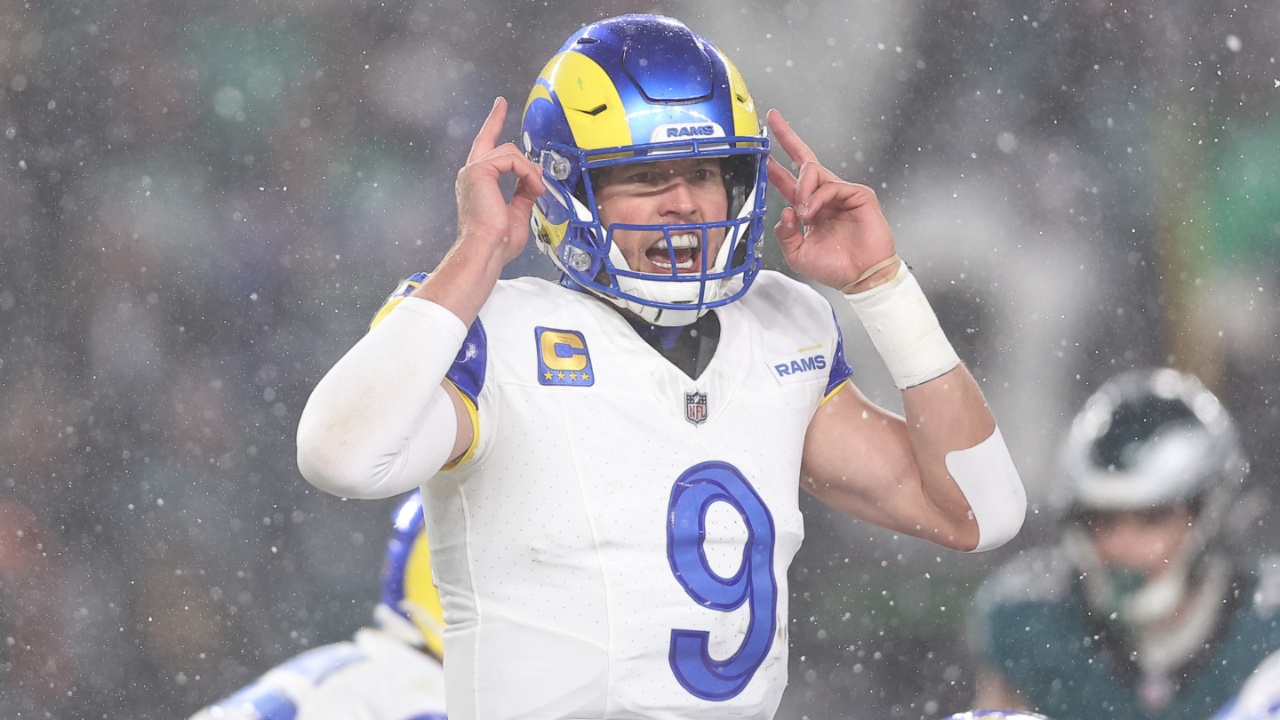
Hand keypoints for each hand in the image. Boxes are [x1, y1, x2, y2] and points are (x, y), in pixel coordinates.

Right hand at [454, 97, 546, 268]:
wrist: (487, 249)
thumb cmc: (498, 241)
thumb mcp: (517, 211)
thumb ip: (524, 192)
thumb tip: (534, 180)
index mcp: (477, 182)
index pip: (486, 147)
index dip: (493, 124)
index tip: (499, 106)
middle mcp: (471, 173)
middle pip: (495, 141)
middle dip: (504, 132)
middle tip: (511, 128)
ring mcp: (473, 170)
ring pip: (510, 152)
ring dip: (530, 171)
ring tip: (536, 190)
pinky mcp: (480, 171)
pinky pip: (513, 161)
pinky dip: (528, 174)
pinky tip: (533, 188)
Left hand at [765, 109, 897, 290]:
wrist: (861, 277)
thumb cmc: (835, 267)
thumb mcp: (797, 253)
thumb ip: (785, 233)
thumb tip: (784, 210)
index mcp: (809, 209)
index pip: (789, 180)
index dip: (775, 165)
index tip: (763, 149)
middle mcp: (824, 197)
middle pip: (805, 160)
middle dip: (788, 137)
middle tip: (774, 120)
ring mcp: (841, 193)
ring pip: (813, 171)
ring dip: (801, 188)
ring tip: (803, 212)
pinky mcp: (858, 194)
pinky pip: (830, 185)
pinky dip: (817, 198)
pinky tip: (813, 213)